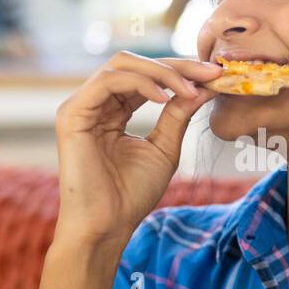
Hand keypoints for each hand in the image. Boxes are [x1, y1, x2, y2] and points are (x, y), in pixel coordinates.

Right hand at [51, 51, 221, 247]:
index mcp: (112, 110)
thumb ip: (178, 114)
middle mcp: (94, 103)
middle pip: (135, 62)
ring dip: (162, 73)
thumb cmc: (131, 195)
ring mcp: (80, 106)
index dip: (181, 71)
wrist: (108, 226)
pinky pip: (108, 81)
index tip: (216, 75)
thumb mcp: (164, 148)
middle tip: (210, 73)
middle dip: (175, 65)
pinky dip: (140, 83)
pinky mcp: (72, 114)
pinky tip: (165, 98)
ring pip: (122, 65)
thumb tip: (203, 86)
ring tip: (190, 89)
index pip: (146, 77)